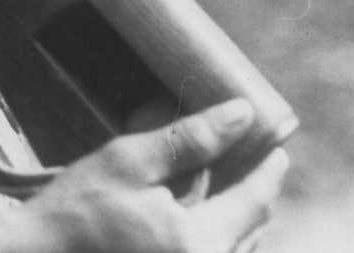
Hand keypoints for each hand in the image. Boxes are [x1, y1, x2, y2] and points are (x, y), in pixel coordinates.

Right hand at [0, 100, 289, 252]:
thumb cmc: (76, 209)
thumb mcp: (129, 163)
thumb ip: (189, 140)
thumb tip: (241, 114)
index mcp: (199, 242)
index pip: (253, 202)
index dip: (268, 173)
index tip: (278, 150)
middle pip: (250, 233)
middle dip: (253, 197)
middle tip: (255, 165)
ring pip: (234, 251)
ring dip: (236, 223)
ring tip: (228, 192)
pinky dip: (214, 241)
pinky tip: (197, 223)